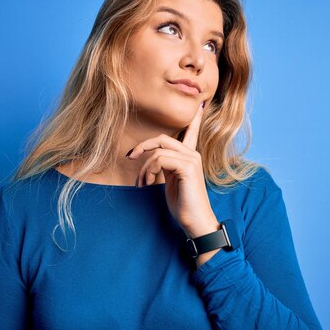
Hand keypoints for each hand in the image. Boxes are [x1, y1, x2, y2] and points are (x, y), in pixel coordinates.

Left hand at [127, 102, 219, 237]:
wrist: (196, 222)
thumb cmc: (183, 205)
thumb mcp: (172, 182)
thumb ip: (166, 167)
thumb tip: (153, 160)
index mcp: (189, 157)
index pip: (192, 132)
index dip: (194, 120)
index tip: (200, 106)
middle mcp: (193, 155)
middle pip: (162, 139)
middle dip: (142, 146)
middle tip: (129, 157)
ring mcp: (191, 160)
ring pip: (158, 150)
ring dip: (143, 168)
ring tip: (142, 183)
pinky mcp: (188, 168)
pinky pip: (160, 160)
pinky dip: (149, 171)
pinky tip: (149, 183)